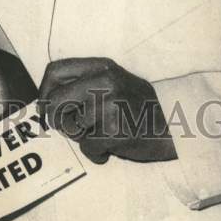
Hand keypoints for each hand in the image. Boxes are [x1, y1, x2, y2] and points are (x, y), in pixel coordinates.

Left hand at [39, 57, 175, 163]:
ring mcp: (111, 104)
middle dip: (55, 120)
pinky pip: (87, 148)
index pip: (55, 70)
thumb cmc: (138, 109)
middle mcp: (105, 81)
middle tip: (68, 128)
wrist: (176, 129)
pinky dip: (96, 154)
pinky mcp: (116, 130)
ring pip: (70, 128)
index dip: (44, 92)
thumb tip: (45, 102)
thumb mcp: (114, 83)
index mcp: (102, 66)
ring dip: (82, 138)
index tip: (46, 108)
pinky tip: (112, 147)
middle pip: (54, 101)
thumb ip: (84, 84)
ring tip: (103, 134)